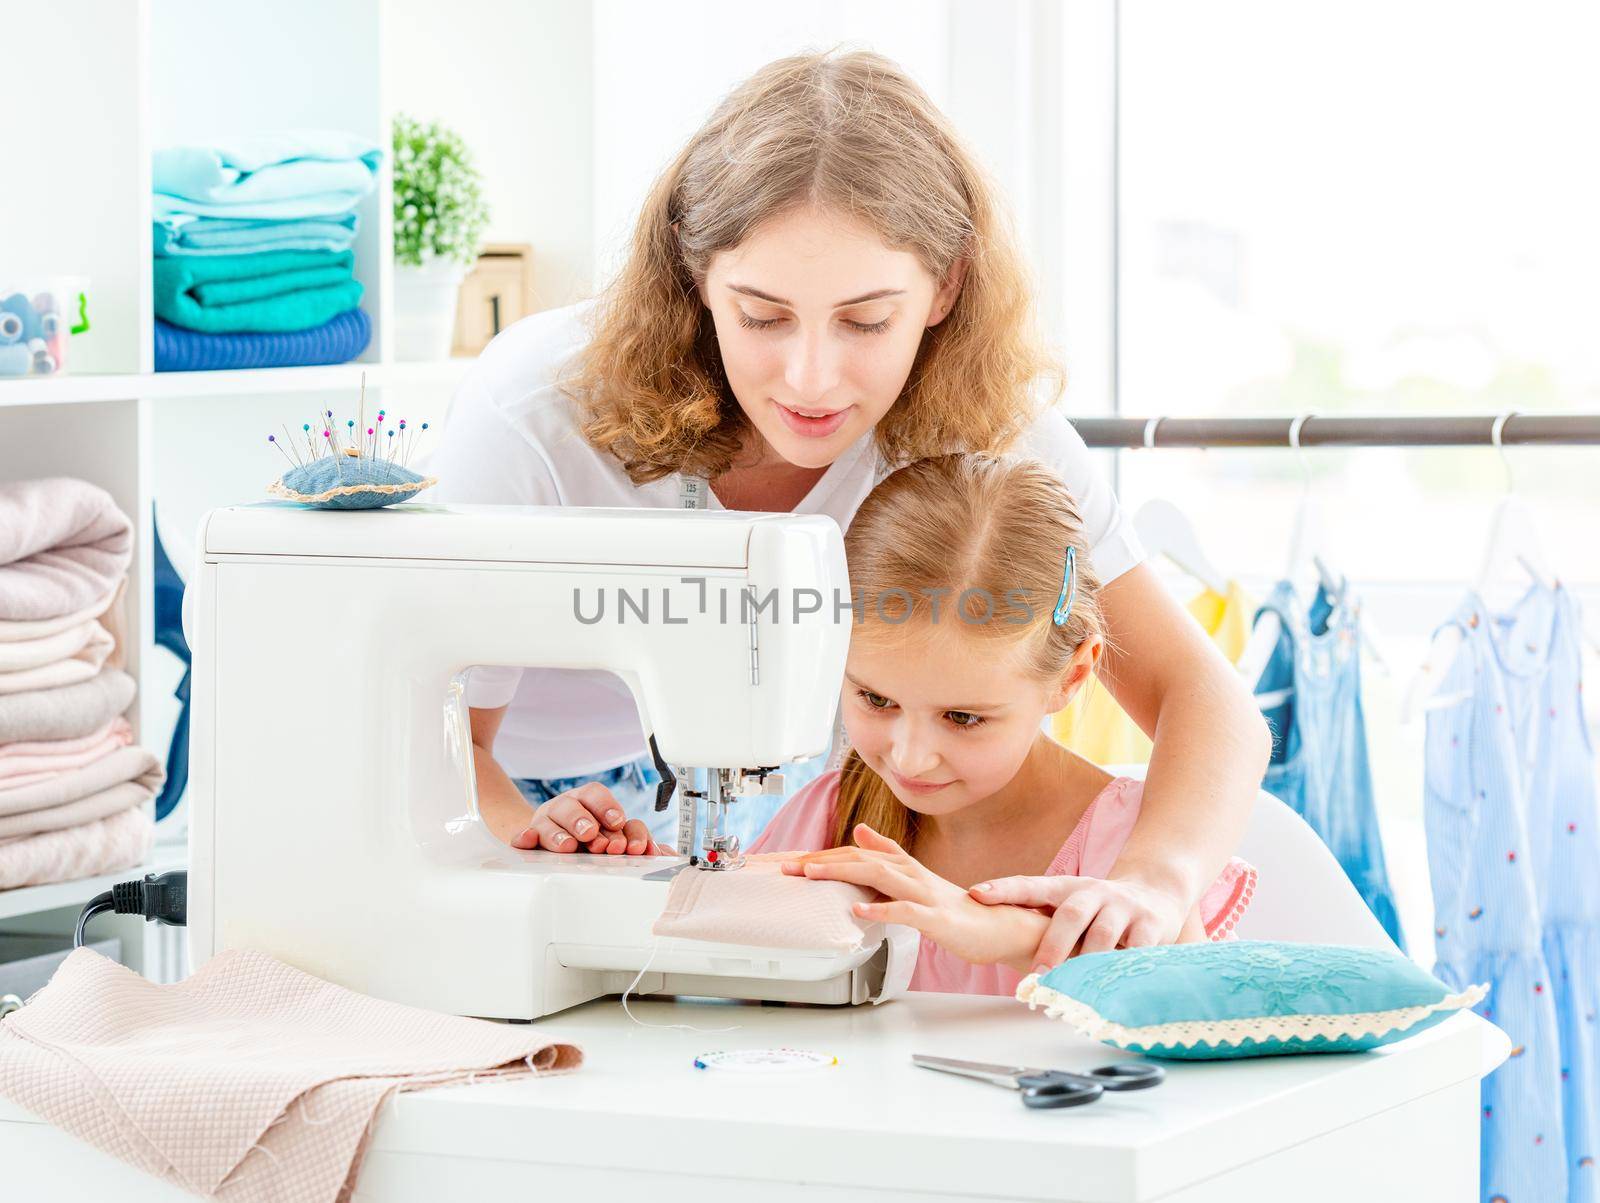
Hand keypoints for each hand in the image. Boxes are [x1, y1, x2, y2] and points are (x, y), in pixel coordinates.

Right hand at [511, 782, 658, 854]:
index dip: (609, 809)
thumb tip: (665, 853)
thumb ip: (637, 843)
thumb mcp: (612, 838)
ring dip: (561, 832)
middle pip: (576, 804)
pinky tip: (528, 840)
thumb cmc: (588, 840)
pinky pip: (523, 836)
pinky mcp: (529, 838)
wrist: (550, 845)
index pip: (599, 797)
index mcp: (590, 802)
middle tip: (595, 839)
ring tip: (569, 846)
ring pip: (551, 818)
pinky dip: (525, 838)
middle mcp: (569, 807)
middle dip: (587, 821)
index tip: (619, 823)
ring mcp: (547, 822)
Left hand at [780, 825, 1049, 969]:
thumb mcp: (918, 880)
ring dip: (844, 872)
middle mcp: (914, 876)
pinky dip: (882, 909)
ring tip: (812, 874)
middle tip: (789, 866)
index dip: (827, 855)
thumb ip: (890, 856)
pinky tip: (859, 910)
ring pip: (881, 876)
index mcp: (908, 869)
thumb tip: (861, 832)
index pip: (861, 855)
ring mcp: (926, 895)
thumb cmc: (961, 910)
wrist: (1004, 928)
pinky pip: (908, 911)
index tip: (794, 860)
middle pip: (864, 860)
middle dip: (824, 861)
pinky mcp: (939, 919)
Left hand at [968, 873, 1190, 972]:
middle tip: (1037, 975)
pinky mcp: (1151, 924)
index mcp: (1067, 887)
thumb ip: (1042, 921)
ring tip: (1073, 987)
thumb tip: (993, 944)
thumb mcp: (1071, 906)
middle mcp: (1094, 892)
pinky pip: (1136, 950)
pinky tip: (1114, 986)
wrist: (1157, 893)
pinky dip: (1123, 968)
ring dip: (1085, 963)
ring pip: (1102, 935)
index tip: (977, 893)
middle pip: (1069, 915)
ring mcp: (1123, 906)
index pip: (1031, 885)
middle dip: (1051, 946)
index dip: (1004, 889)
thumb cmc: (1100, 908)